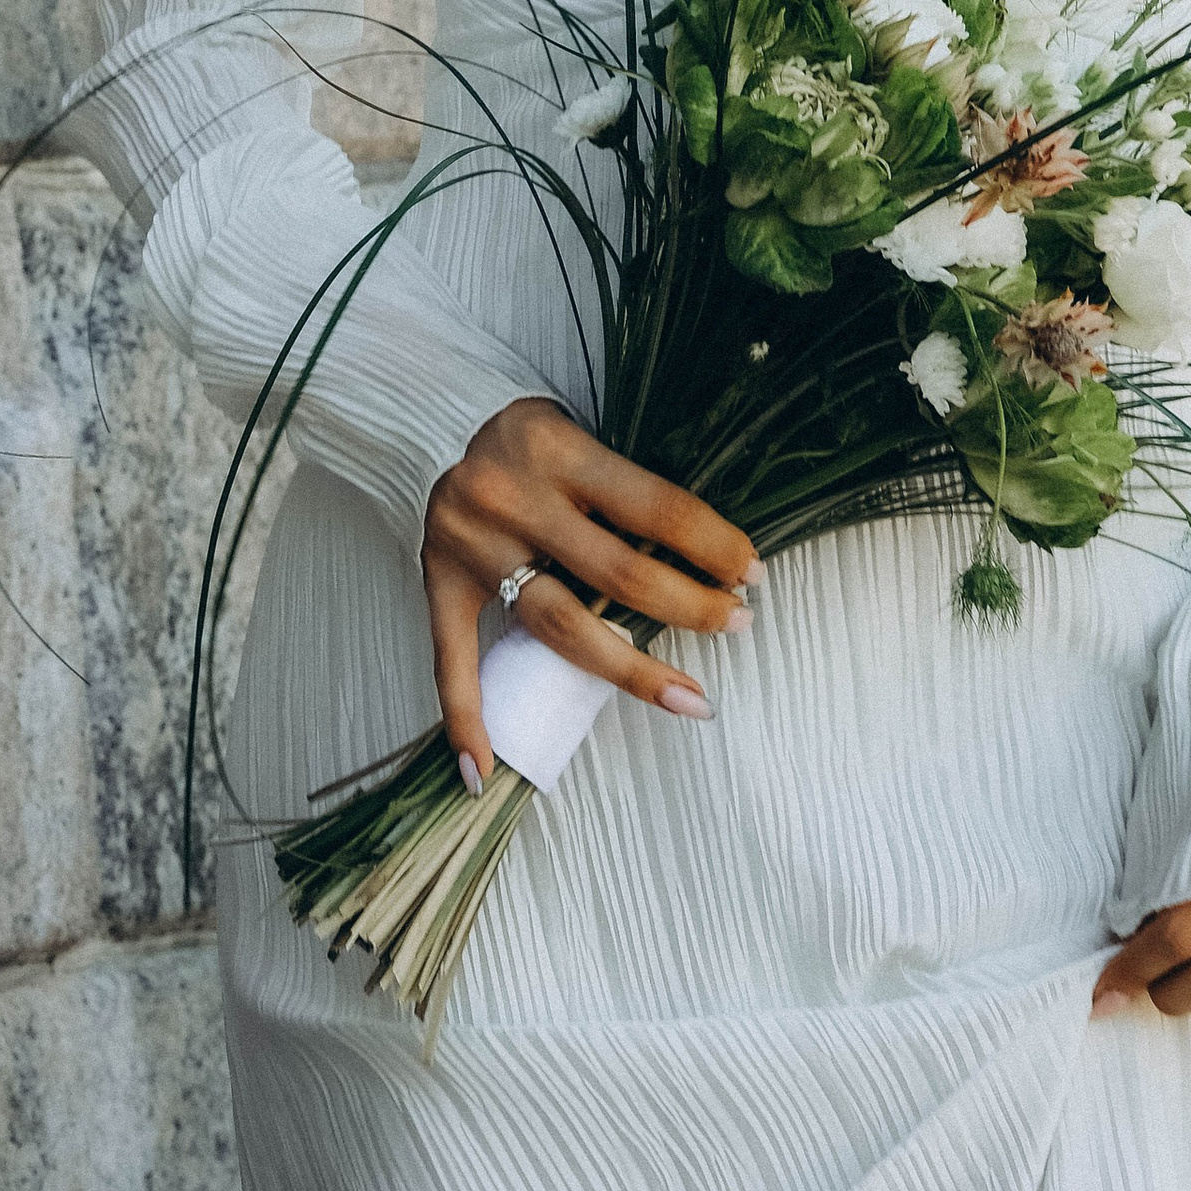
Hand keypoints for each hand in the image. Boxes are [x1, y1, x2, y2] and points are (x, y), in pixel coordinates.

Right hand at [426, 397, 758, 782]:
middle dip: (689, 605)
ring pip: (557, 625)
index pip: (653, 507)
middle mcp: (510, 497)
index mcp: (556, 449)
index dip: (711, 545)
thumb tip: (716, 550)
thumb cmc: (537, 437)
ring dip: (628, 670)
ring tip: (690, 697)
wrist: (441, 422)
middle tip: (738, 622)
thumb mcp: (584, 431)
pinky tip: (484, 767)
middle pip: (615, 573)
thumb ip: (631, 484)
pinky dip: (466, 716)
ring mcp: (471, 545)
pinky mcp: (439, 580)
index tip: (752, 572)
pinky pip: (451, 658)